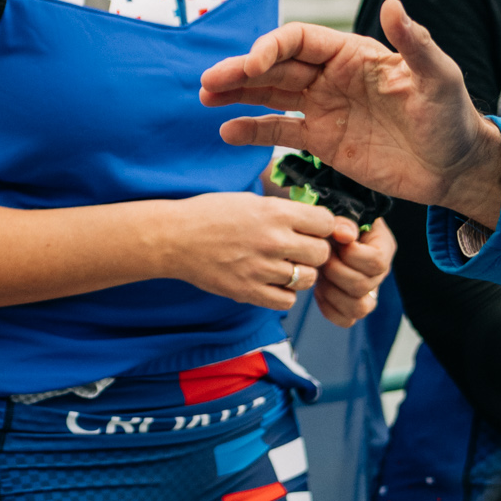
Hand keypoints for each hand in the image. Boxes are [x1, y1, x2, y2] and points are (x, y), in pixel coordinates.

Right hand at [159, 193, 353, 309]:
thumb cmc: (210, 214)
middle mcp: (272, 240)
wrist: (174, 238)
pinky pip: (287, 300)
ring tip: (282, 266)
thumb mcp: (250, 200)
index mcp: (274, 212)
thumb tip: (316, 221)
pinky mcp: (249, 291)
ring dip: (301, 274)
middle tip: (299, 250)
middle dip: (314, 252)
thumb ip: (283, 211)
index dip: (323, 227)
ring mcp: (261, 269)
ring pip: (308, 279)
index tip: (313, 230)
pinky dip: (285, 293)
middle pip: (322, 253)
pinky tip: (272, 282)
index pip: (326, 223)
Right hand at [201, 0, 500, 223]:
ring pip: (269, 94)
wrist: (456, 168)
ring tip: (204, 98)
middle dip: (240, 71)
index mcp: (353, 54)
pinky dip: (252, 130)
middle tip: (208, 81)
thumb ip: (415, 42)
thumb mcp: (438, 78)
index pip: (299, 41)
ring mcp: (324, 107)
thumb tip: (392, 4)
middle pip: (275, 66)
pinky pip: (279, 131)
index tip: (251, 65)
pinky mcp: (323, 140)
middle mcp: (332, 76)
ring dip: (236, 94)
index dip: (270, 48)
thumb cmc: (452, 118)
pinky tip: (226, 131)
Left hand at [315, 220, 396, 327]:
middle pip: (363, 286)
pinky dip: (328, 307)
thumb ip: (343, 221)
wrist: (324, 233)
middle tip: (321, 258)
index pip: (376, 261)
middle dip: (335, 272)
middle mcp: (379, 273)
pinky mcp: (352, 305)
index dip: (351, 255)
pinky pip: (345, 320)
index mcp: (383, 247)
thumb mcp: (340, 212)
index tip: (335, 242)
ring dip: (332, 292)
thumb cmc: (334, 221)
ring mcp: (368, 292)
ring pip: (358, 309)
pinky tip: (319, 289)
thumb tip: (345, 235)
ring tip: (320, 275)